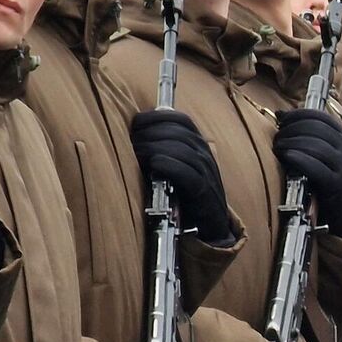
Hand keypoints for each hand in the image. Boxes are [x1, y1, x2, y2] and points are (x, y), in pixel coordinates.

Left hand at [130, 109, 232, 244]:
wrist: (210, 224)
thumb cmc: (186, 193)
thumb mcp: (176, 165)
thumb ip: (162, 149)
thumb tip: (132, 136)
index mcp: (198, 143)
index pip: (179, 119)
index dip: (155, 117)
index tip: (136, 125)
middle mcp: (204, 153)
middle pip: (176, 132)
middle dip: (149, 134)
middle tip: (131, 144)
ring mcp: (206, 171)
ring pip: (181, 149)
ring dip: (154, 148)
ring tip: (137, 155)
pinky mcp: (203, 191)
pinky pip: (188, 172)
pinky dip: (169, 165)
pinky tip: (155, 165)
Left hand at [273, 108, 341, 247]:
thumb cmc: (335, 191)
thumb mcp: (331, 161)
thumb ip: (317, 143)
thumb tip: (287, 121)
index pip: (321, 117)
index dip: (298, 114)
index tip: (282, 119)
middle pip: (316, 127)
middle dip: (291, 128)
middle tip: (277, 136)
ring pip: (314, 144)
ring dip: (291, 142)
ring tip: (279, 148)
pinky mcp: (337, 185)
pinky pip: (315, 166)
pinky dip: (298, 158)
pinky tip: (287, 157)